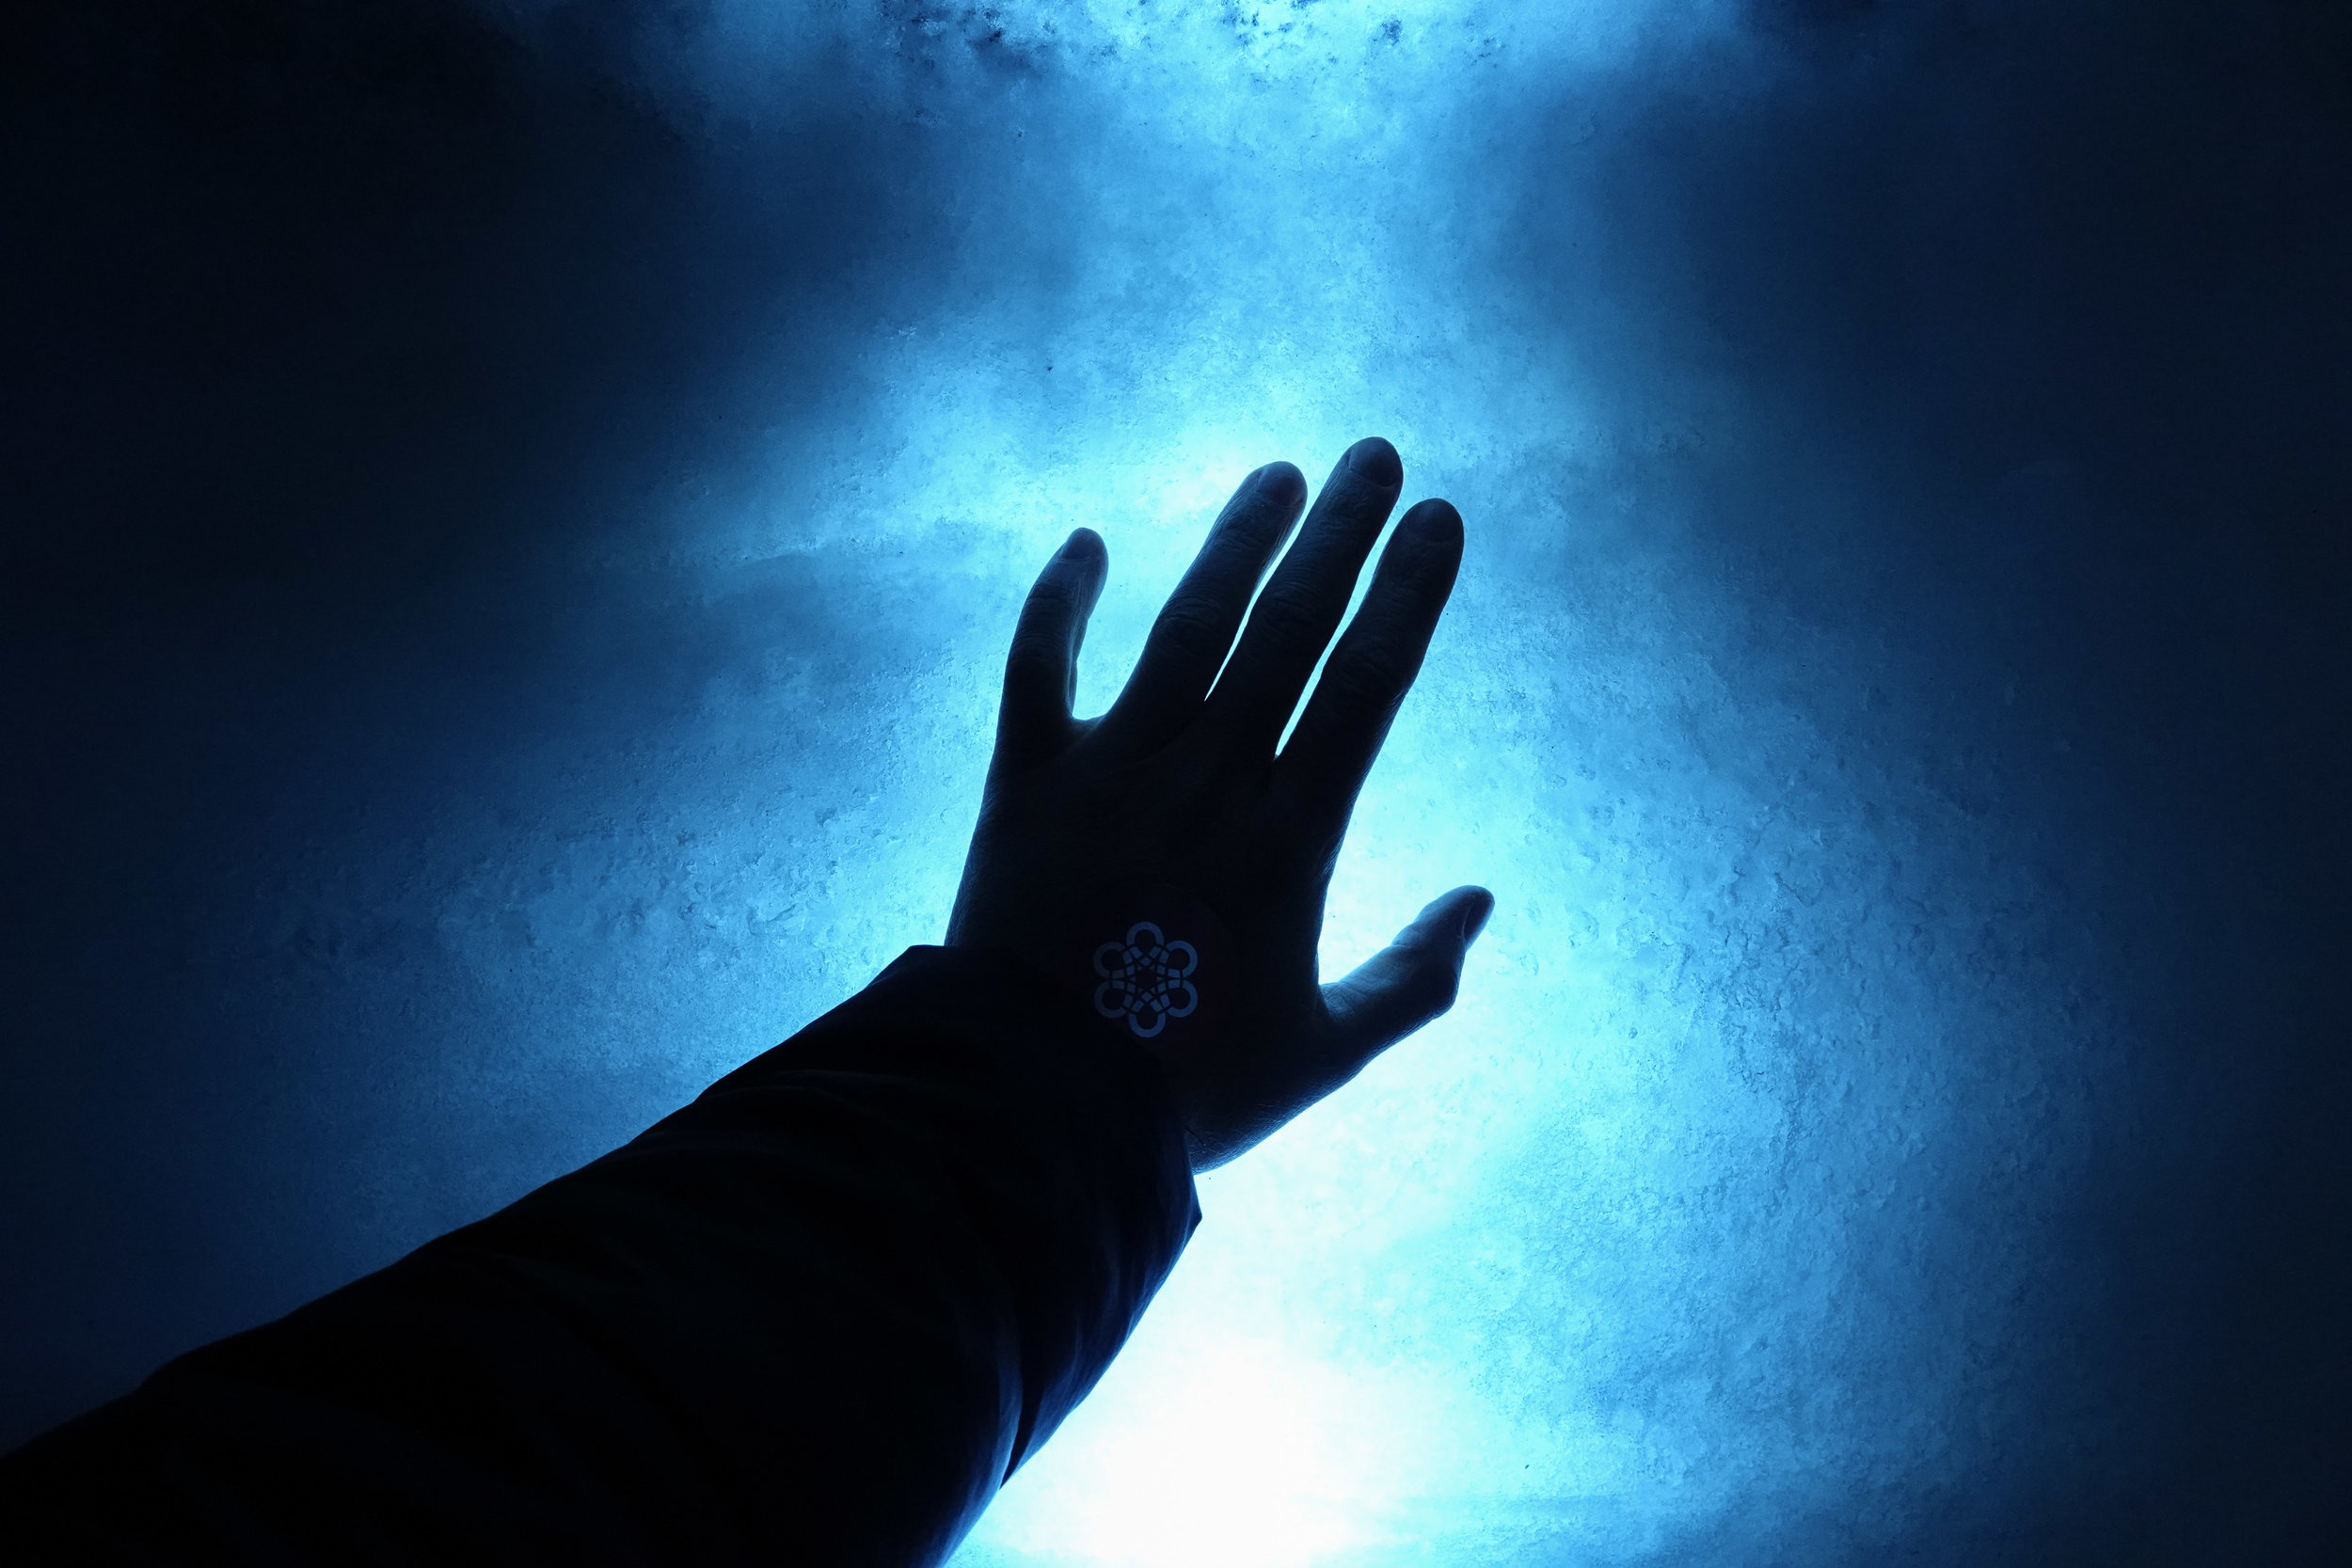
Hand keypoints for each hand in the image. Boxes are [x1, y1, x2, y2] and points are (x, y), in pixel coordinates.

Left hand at [946, 438, 1492, 1169]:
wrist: (1032, 1103)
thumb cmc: (1187, 1088)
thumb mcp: (1324, 1052)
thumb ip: (1415, 979)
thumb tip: (1483, 903)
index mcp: (1288, 837)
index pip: (1365, 685)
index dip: (1409, 595)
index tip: (1441, 520)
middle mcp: (1206, 779)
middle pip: (1288, 630)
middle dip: (1342, 535)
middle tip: (1377, 456)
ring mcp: (1111, 770)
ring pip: (1186, 628)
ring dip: (1235, 543)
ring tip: (1278, 475)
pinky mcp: (1024, 782)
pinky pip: (1037, 669)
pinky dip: (1058, 604)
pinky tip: (1086, 542)